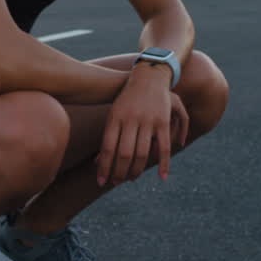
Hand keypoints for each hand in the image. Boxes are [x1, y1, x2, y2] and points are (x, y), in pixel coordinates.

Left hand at [96, 69, 186, 185]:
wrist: (148, 77)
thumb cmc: (126, 100)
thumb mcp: (113, 114)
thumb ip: (108, 138)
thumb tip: (96, 163)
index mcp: (115, 117)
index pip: (107, 147)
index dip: (104, 167)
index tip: (100, 182)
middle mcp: (131, 119)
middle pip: (124, 153)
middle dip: (119, 172)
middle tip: (116, 183)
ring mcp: (148, 120)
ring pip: (142, 153)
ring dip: (136, 170)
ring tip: (130, 179)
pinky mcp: (163, 121)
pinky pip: (163, 147)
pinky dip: (164, 163)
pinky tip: (162, 177)